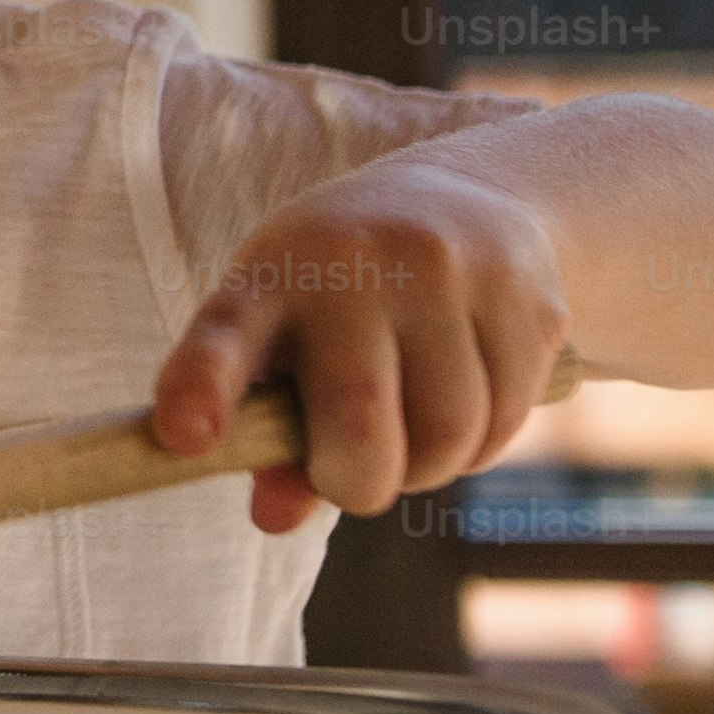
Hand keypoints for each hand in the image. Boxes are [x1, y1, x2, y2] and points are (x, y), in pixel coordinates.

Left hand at [148, 158, 569, 532]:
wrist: (467, 198)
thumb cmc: (342, 298)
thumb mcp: (284, 340)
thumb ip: (265, 432)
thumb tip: (276, 515)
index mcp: (271, 273)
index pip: (224, 333)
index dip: (203, 388)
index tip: (185, 439)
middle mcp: (357, 260)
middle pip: (360, 426)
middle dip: (356, 484)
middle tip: (354, 475)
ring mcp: (450, 271)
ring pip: (447, 437)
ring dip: (427, 470)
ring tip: (412, 436)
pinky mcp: (528, 297)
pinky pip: (505, 423)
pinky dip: (481, 447)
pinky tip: (466, 405)